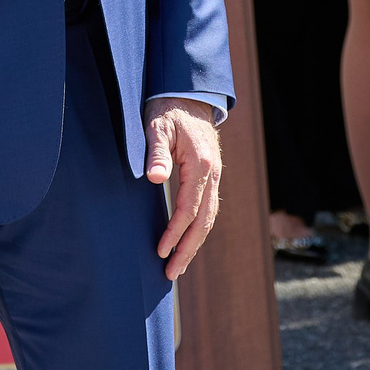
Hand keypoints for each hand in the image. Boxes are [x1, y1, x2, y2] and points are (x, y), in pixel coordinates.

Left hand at [143, 96, 221, 279]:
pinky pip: (208, 209)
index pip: (189, 207)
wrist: (188, 97)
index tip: (161, 250)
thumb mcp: (157, 127)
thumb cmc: (169, 111)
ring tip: (179, 266)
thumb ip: (156, 152)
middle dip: (188, 249)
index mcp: (201, 164)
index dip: (175, 231)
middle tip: (171, 272)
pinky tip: (188, 243)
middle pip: (204, 220)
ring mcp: (215, 177)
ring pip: (209, 218)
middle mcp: (213, 174)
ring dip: (194, 244)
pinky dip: (199, 230)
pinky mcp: (211, 178)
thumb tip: (154, 178)